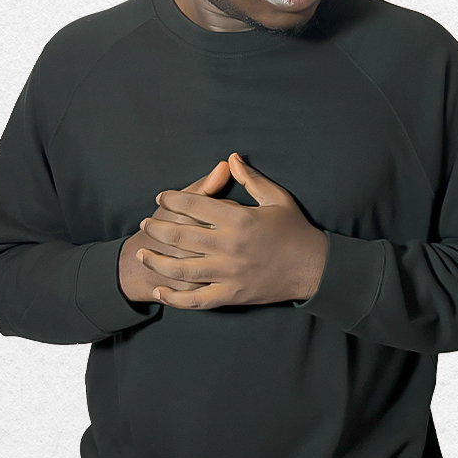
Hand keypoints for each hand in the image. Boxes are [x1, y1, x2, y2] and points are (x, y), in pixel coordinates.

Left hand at [136, 152, 328, 309]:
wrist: (314, 268)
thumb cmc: (295, 230)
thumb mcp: (276, 198)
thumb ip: (251, 178)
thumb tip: (230, 158)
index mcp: (240, 220)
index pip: (195, 206)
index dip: (173, 200)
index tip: (161, 198)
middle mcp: (230, 247)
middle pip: (181, 236)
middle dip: (158, 228)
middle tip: (144, 223)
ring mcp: (229, 274)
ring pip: (182, 269)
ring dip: (158, 261)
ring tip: (143, 252)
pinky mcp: (232, 295)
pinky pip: (197, 299)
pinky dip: (176, 297)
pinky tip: (161, 290)